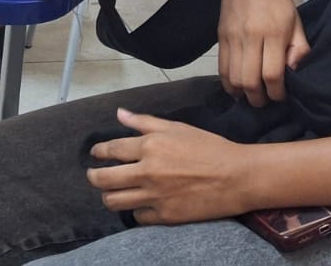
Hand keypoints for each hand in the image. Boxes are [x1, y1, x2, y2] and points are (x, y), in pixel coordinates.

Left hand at [86, 110, 255, 224]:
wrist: (236, 177)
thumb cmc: (209, 147)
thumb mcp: (177, 127)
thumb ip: (144, 122)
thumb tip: (120, 113)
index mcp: (149, 146)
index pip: (110, 150)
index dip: (98, 152)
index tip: (95, 154)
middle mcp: (147, 172)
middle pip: (103, 179)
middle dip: (93, 177)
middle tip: (94, 175)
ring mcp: (155, 196)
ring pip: (114, 201)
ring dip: (108, 196)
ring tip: (111, 192)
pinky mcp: (165, 216)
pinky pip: (137, 217)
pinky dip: (135, 211)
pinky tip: (139, 204)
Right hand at [217, 0, 310, 107]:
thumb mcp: (295, 20)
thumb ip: (298, 48)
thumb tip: (293, 73)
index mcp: (273, 33)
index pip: (272, 75)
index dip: (277, 93)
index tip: (282, 97)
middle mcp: (251, 37)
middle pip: (250, 81)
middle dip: (259, 99)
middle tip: (266, 102)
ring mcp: (232, 37)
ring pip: (233, 77)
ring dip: (243, 94)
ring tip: (252, 96)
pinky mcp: (220, 35)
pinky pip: (221, 67)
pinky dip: (228, 83)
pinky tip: (237, 87)